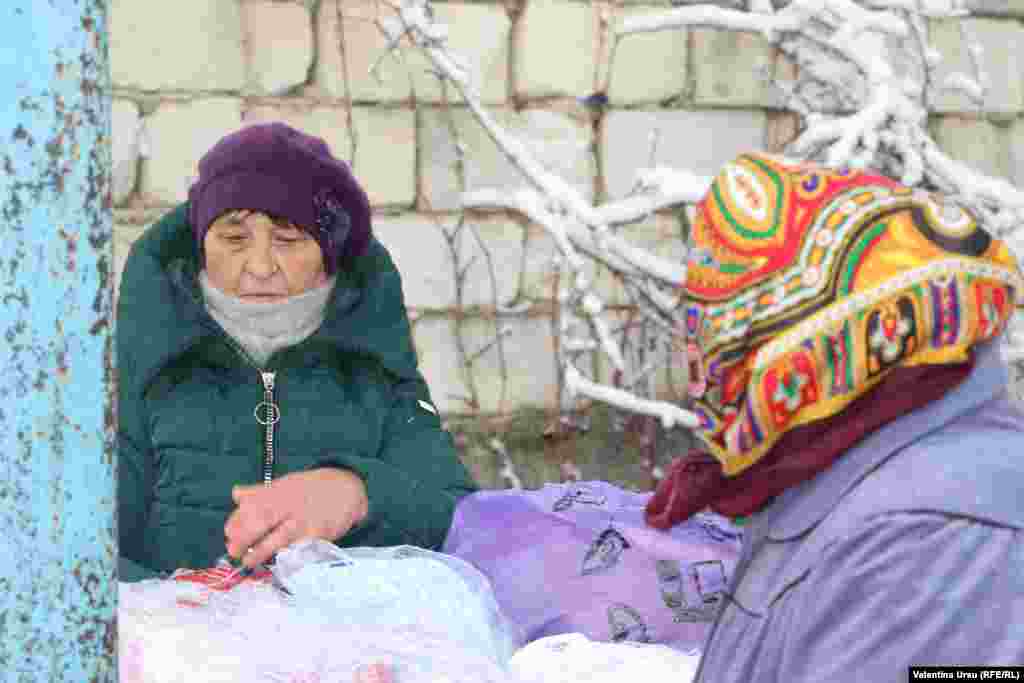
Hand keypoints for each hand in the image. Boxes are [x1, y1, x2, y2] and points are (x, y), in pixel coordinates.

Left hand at [224, 468, 368, 567]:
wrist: (347, 489)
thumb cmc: (312, 489)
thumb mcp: (286, 484)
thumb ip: (260, 492)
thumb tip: (235, 494)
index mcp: (280, 490)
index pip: (253, 505)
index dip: (238, 520)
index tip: (228, 532)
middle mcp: (291, 504)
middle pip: (263, 520)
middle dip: (244, 537)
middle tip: (233, 550)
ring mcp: (305, 520)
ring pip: (279, 538)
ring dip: (260, 552)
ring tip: (248, 561)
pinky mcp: (318, 535)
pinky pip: (299, 550)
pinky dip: (285, 558)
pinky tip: (275, 563)